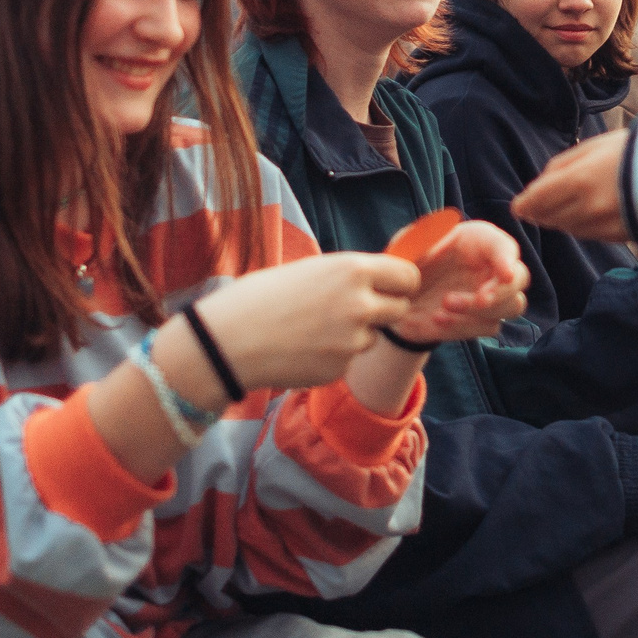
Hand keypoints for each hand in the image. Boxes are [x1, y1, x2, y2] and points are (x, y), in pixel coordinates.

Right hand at [193, 253, 418, 389]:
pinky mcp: (340, 368)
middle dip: (385, 309)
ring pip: (373, 336)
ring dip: (356, 334)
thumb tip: (376, 280)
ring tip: (315, 328)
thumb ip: (347, 276)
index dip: (400, 283)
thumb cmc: (261, 297)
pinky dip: (335, 355)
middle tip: (357, 310)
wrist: (229, 341)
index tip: (390, 287)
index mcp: (353, 270)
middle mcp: (361, 304)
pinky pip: (350, 359)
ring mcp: (353, 340)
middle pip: (400, 308)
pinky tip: (305, 348)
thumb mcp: (310, 270)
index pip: (408, 276)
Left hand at [385, 221, 529, 344]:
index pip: (505, 246)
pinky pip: (487, 328)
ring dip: (481, 311)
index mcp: (479, 241)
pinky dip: (463, 327)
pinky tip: (436, 321)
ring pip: (510, 307)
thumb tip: (439, 231)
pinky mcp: (481, 321)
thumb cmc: (409, 261)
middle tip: (479, 300)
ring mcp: (491, 296)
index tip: (505, 274)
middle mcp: (491, 267)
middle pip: (520, 279)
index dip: (508, 259)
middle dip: (502, 292)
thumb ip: (423, 238)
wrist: (397, 297)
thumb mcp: (408, 244)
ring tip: (443, 309)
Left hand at [512, 131, 628, 242]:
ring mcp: (604, 225)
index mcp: (578, 181)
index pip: (538, 200)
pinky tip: (586, 214)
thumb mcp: (594, 147)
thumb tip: (539, 184)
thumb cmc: (635, 149)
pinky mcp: (619, 236)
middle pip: (550, 218)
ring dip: (560, 220)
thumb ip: (561, 165)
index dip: (525, 204)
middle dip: (540, 213)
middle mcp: (587, 208)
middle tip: (533, 208)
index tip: (518, 206)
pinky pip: (589, 234)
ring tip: (560, 208)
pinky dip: (581, 226)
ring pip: (569, 228)